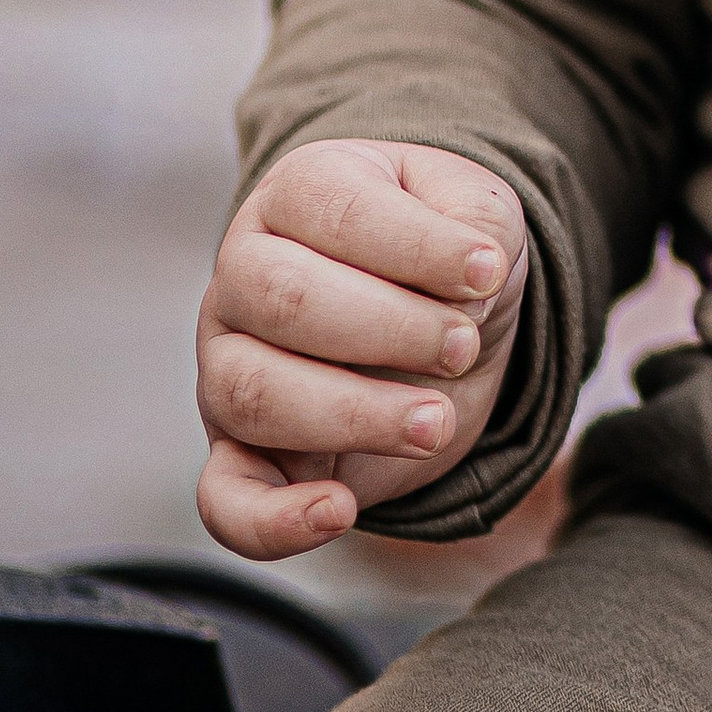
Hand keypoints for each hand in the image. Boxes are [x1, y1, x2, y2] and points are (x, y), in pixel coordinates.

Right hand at [196, 140, 528, 560]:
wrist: (437, 316)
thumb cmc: (446, 251)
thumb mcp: (479, 212)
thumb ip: (477, 223)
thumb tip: (472, 273)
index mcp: (298, 192)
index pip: (339, 214)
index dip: (418, 248)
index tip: (488, 272)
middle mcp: (243, 273)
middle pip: (285, 300)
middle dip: (390, 330)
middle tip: (463, 347)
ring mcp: (227, 364)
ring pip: (255, 394)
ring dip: (356, 414)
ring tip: (436, 422)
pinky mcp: (238, 451)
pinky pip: (223, 498)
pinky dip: (270, 519)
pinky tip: (336, 511)